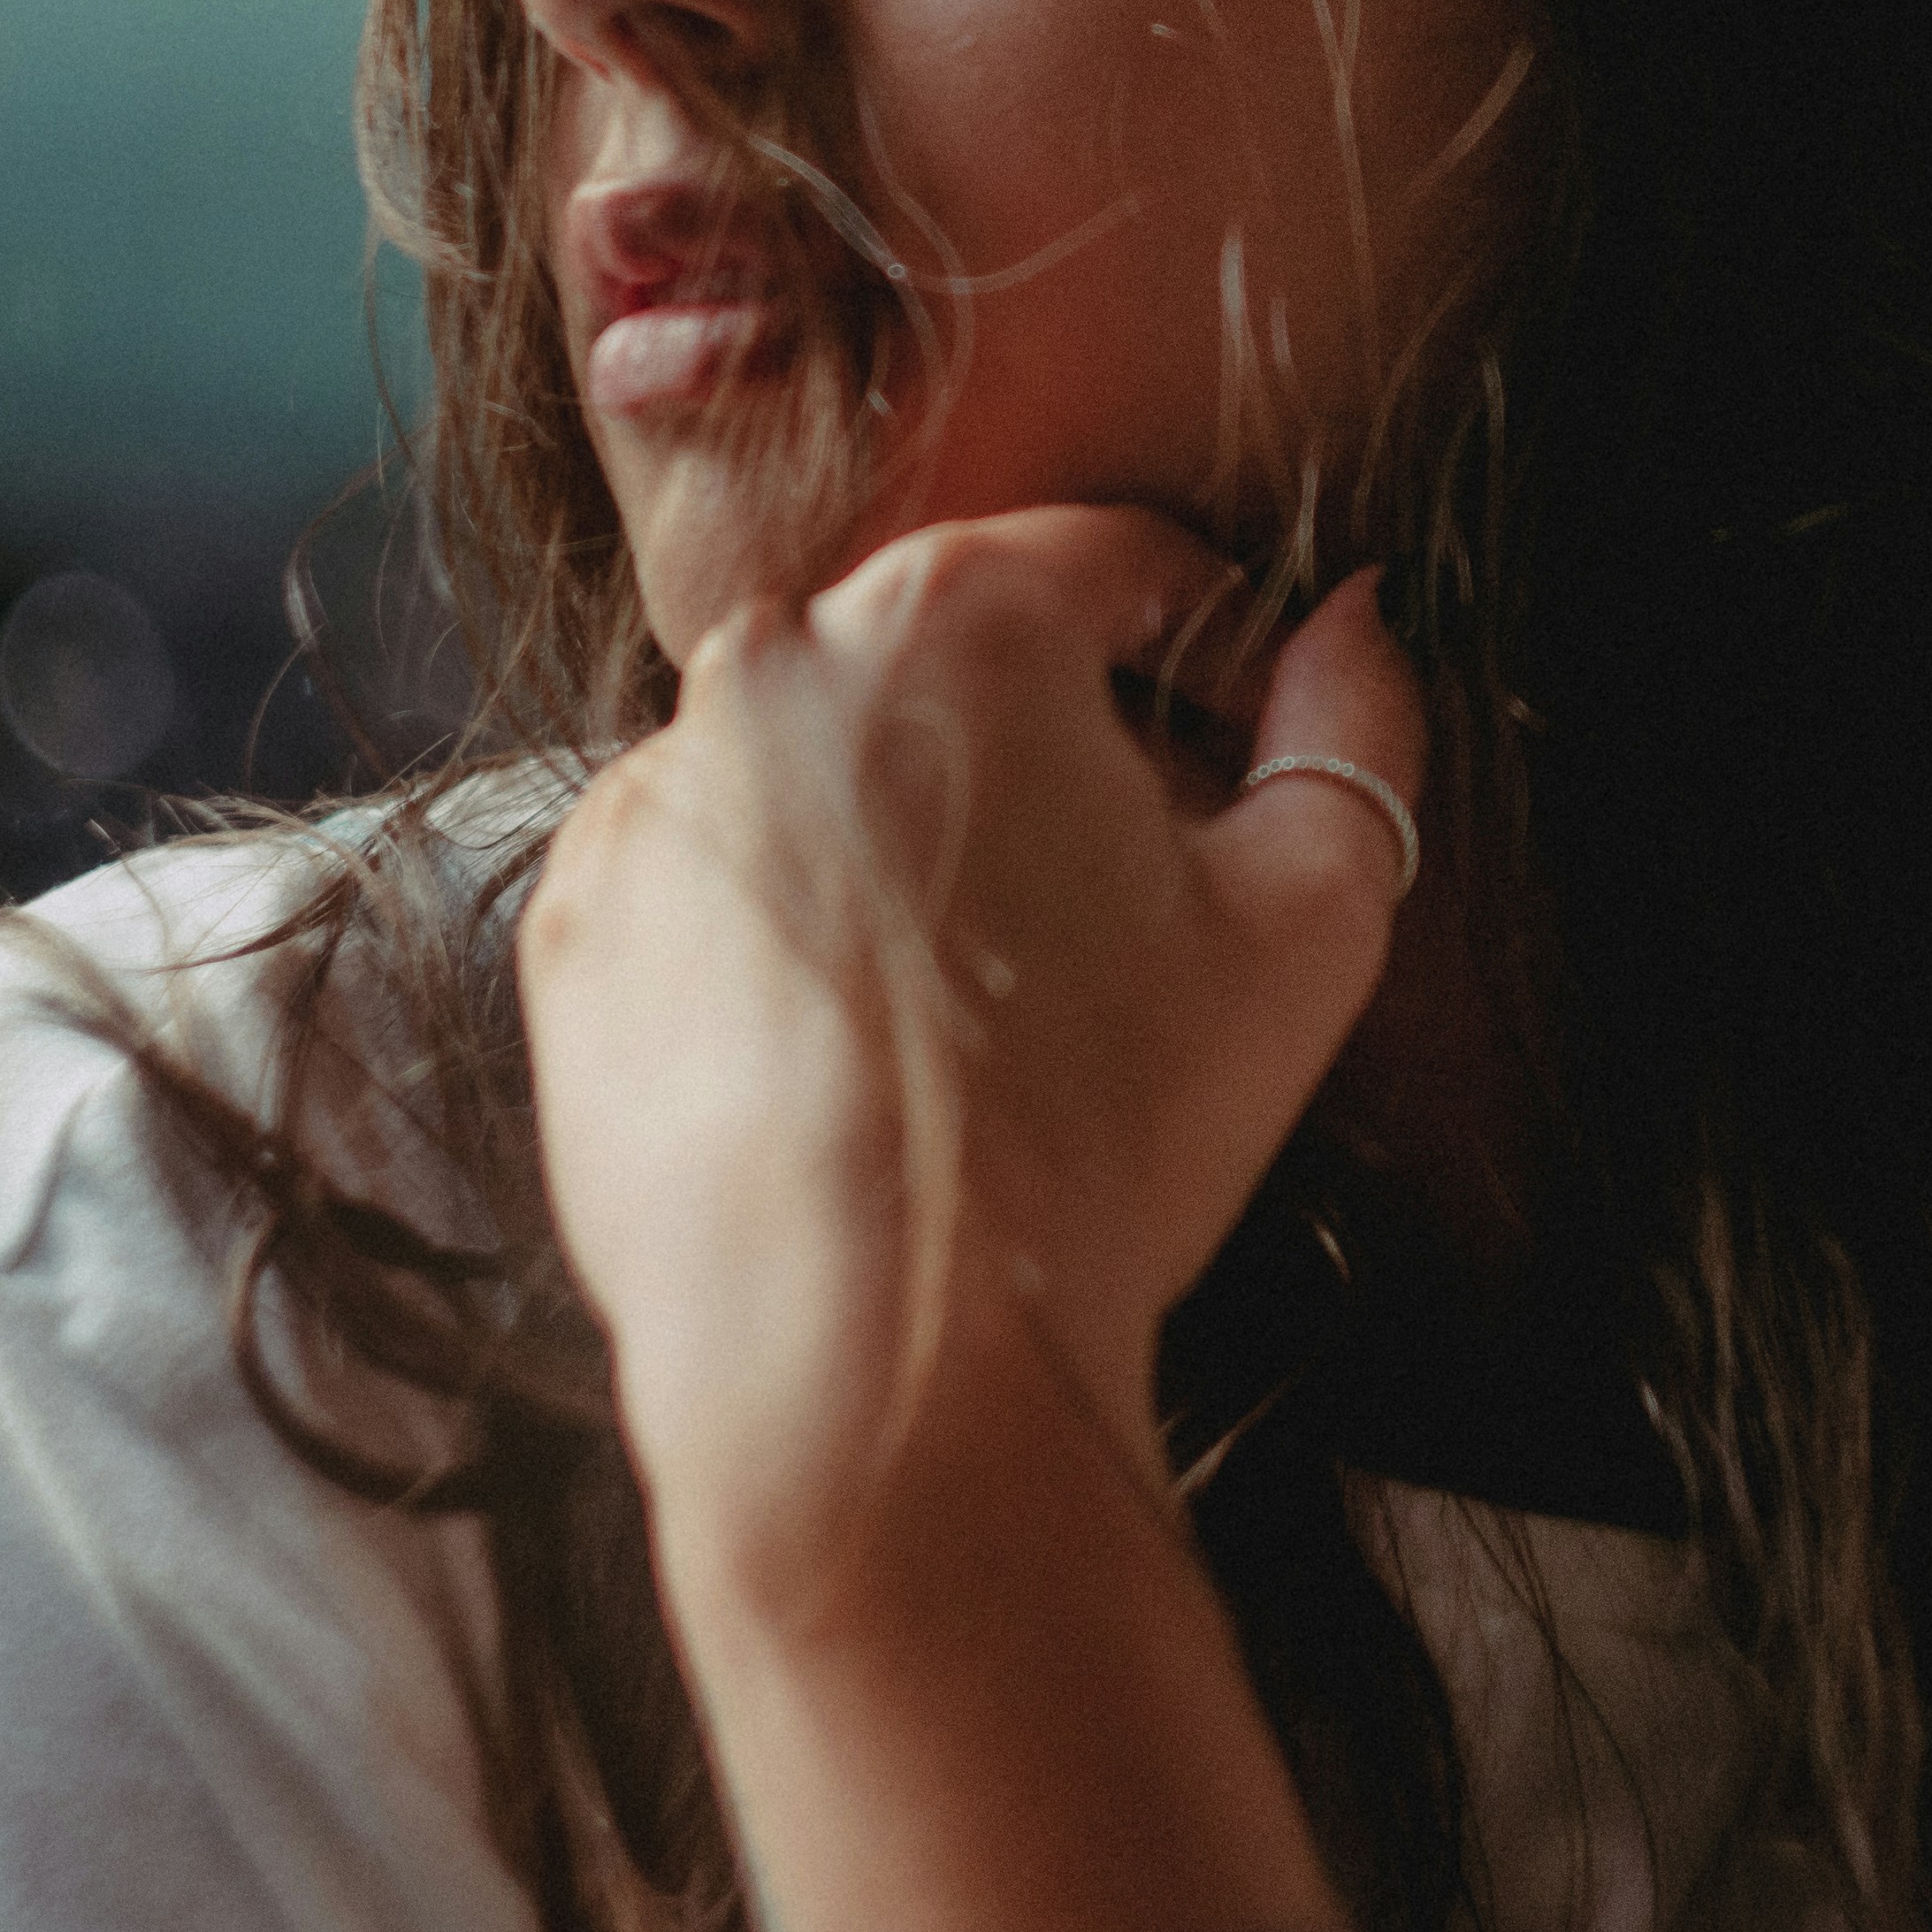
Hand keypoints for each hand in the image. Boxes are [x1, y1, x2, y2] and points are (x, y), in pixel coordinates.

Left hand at [519, 509, 1424, 1627]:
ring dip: (927, 841)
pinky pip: (723, 883)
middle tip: (1139, 907)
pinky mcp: (577, 924)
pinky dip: (799, 937)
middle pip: (967, 663)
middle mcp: (772, 665)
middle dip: (1067, 753)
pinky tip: (876, 1058)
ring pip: (838, 771)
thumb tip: (1353, 627)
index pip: (1124, 567)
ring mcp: (652, 795)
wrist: (870, 1364)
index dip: (1222, 658)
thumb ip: (1354, 729)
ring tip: (1003, 1010)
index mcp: (955, 617)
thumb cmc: (1098, 1136)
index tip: (1252, 762)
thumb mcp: (1306, 919)